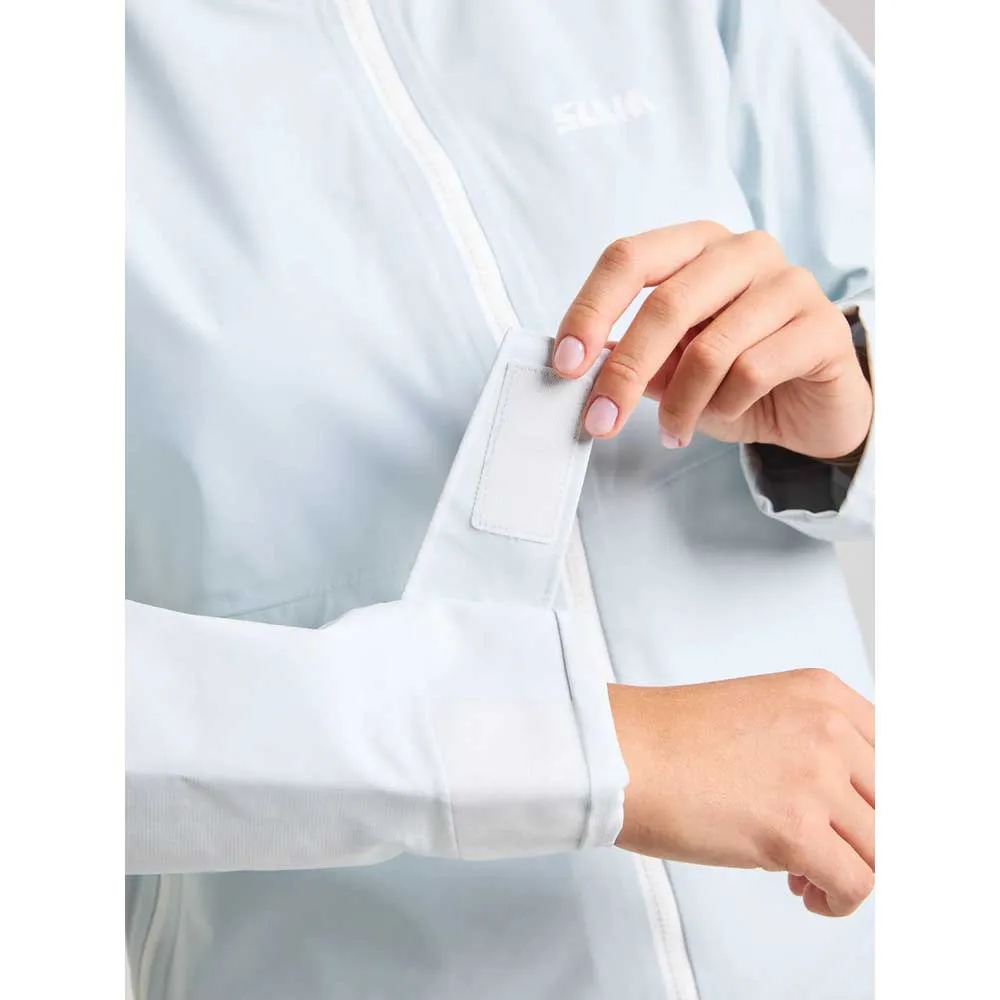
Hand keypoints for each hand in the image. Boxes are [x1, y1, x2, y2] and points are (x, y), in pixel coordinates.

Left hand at [552, 222, 871, 459]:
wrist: (811, 407)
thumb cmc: (734, 376)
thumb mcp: (670, 367)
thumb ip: (630, 356)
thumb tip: (575, 364)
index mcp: (697, 246)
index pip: (629, 258)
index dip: (591, 310)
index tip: (565, 363)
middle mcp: (744, 251)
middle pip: (667, 304)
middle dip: (625, 371)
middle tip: (600, 420)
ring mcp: (789, 283)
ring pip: (710, 348)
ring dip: (680, 404)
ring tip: (674, 431)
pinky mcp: (823, 327)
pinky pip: (753, 371)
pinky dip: (724, 406)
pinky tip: (723, 415)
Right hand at [608, 669, 874, 916]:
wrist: (620, 751)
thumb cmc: (668, 738)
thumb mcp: (759, 713)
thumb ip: (810, 740)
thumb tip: (846, 803)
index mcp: (822, 693)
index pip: (895, 756)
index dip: (876, 798)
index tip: (856, 820)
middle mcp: (830, 729)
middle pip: (893, 804)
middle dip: (863, 835)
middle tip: (824, 847)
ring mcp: (815, 777)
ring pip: (882, 848)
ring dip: (850, 869)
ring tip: (806, 874)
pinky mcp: (796, 829)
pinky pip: (858, 884)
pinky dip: (837, 900)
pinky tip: (805, 893)